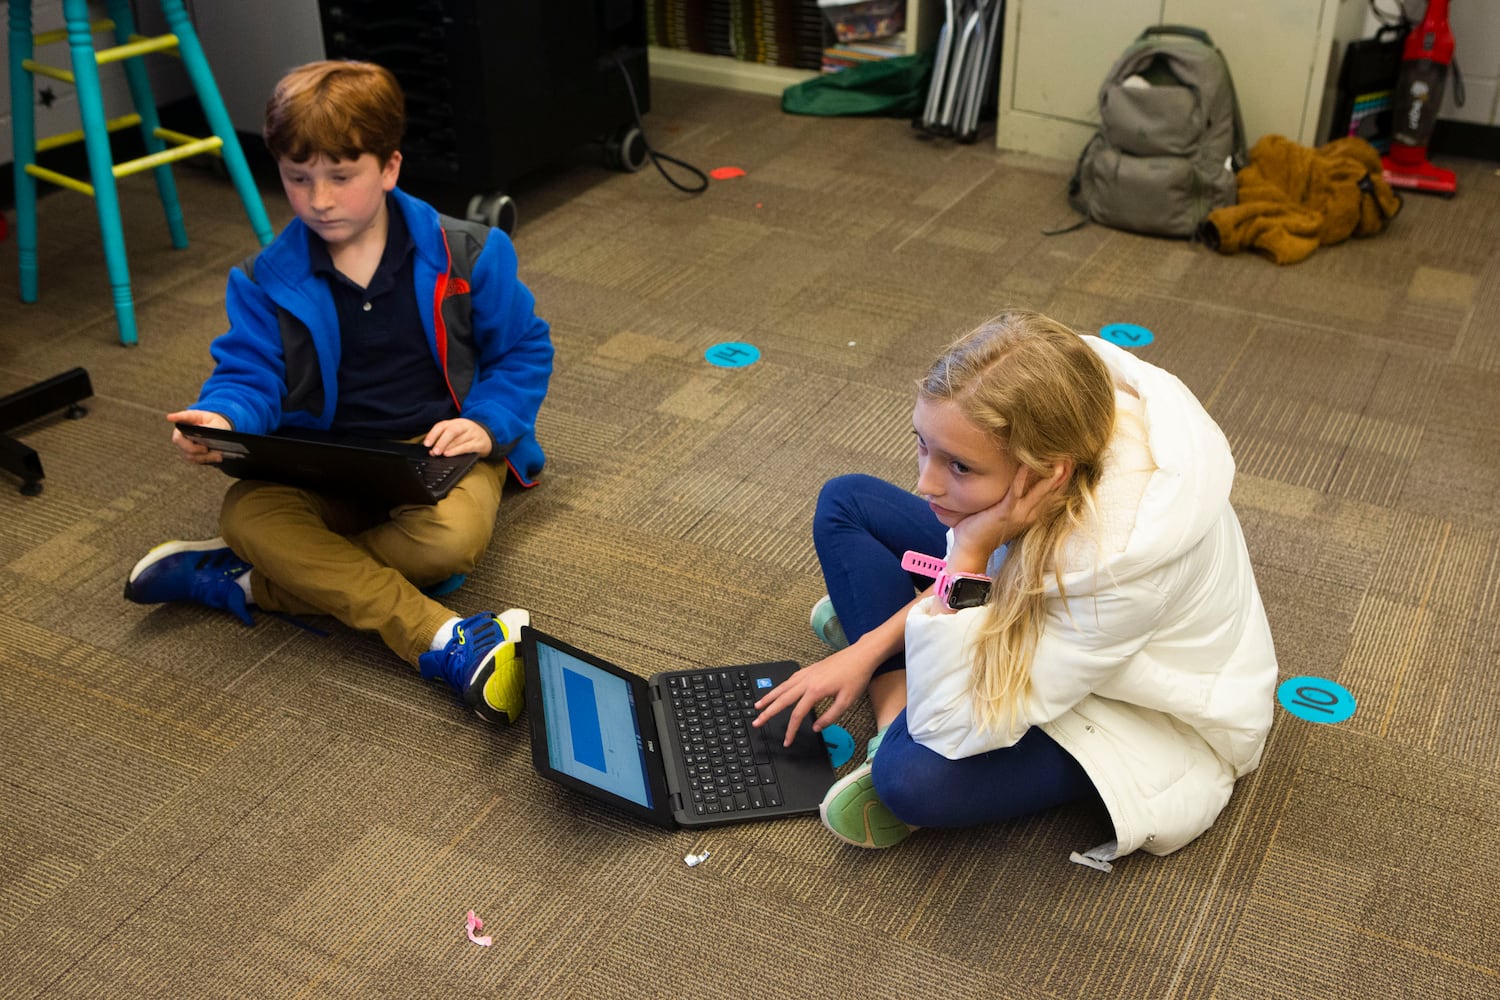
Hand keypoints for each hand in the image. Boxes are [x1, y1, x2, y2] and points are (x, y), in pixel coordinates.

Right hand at [167, 409, 230, 464]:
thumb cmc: (215, 424)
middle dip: (192, 448)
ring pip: (188, 454)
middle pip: (178, 441)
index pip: (181, 417)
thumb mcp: (217, 423)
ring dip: (204, 456)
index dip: (175, 417)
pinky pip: (195, 460)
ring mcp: (182, 445)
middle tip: (205, 449)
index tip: (170, 417)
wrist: (218, 433)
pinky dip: (206, 459)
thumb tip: (205, 433)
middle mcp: (181, 432)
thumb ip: (211, 428)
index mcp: (188, 420)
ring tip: (218, 454)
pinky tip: (217, 457)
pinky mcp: (188, 455)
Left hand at [424, 418, 491, 457]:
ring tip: (440, 454)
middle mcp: (464, 426)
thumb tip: (432, 451)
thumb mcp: (457, 433)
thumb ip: (444, 440)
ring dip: (447, 447)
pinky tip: (449, 454)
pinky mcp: (479, 443)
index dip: (433, 434)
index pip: (442, 425)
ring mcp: (473, 434)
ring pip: (458, 439)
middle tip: (434, 451)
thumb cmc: (469, 436)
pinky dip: (456, 451)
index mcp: (456, 422)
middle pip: (451, 431)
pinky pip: (466, 447)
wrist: (488, 437)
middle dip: (441, 442)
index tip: (426, 444)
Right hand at [752, 643, 880, 746]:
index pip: (797, 714)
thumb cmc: (856, 677)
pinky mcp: (810, 669)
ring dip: (769, 697)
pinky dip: (780, 686)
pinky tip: (778, 690)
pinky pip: (790, 679)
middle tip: (756, 722)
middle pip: (782, 699)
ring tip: (758, 706)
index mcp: (815, 691)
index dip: (790, 730)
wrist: (861, 655)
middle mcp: (806, 681)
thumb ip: (830, 717)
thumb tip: (816, 727)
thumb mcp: (846, 701)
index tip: (786, 741)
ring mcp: (807, 673)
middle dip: (767, 712)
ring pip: (782, 687)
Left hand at [949, 463, 1069, 569]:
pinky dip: (1022, 477)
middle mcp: (1030, 515)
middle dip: (1063, 474)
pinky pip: (1016, 491)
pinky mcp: (1005, 512)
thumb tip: (1015, 485)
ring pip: (1041, 491)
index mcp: (1031, 515)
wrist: (972, 549)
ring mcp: (1019, 514)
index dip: (1063, 479)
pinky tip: (1026, 463)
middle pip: (1052, 491)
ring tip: (1060, 459)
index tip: (1071, 462)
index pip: (1053, 494)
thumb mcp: (1004, 514)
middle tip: (1071, 456)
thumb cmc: (983, 529)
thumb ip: (1014, 502)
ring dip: (1051, 475)